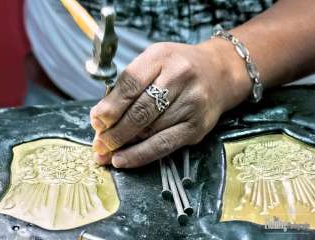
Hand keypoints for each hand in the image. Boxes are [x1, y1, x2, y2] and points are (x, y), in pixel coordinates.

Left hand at [90, 40, 249, 167]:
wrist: (219, 73)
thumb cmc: (178, 67)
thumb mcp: (152, 62)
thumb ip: (128, 85)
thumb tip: (101, 118)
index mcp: (162, 57)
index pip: (130, 84)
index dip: (110, 107)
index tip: (96, 122)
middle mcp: (179, 78)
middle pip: (140, 111)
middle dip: (114, 132)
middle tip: (98, 145)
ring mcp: (191, 104)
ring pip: (150, 130)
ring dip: (124, 145)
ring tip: (106, 154)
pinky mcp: (197, 126)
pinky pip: (164, 145)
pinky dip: (140, 155)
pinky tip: (123, 160)